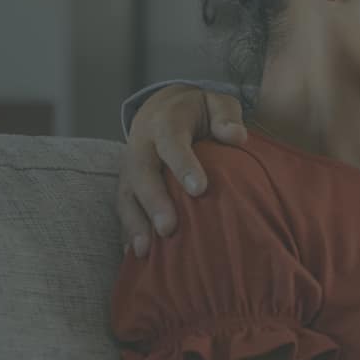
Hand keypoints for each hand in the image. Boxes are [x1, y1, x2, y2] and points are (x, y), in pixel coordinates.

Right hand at [117, 85, 246, 256]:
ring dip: (134, 223)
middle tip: (169, 229)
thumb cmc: (199, 111)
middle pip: (142, 173)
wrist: (163, 108)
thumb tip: (236, 136)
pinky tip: (135, 256)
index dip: (183, 165)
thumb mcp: (216, 103)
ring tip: (146, 251)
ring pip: (126, 195)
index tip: (199, 189)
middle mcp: (141, 145)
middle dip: (154, 201)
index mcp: (166, 123)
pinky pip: (122, 208)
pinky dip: (127, 231)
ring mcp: (129, 167)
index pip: (172, 143)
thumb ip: (226, 116)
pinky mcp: (126, 185)